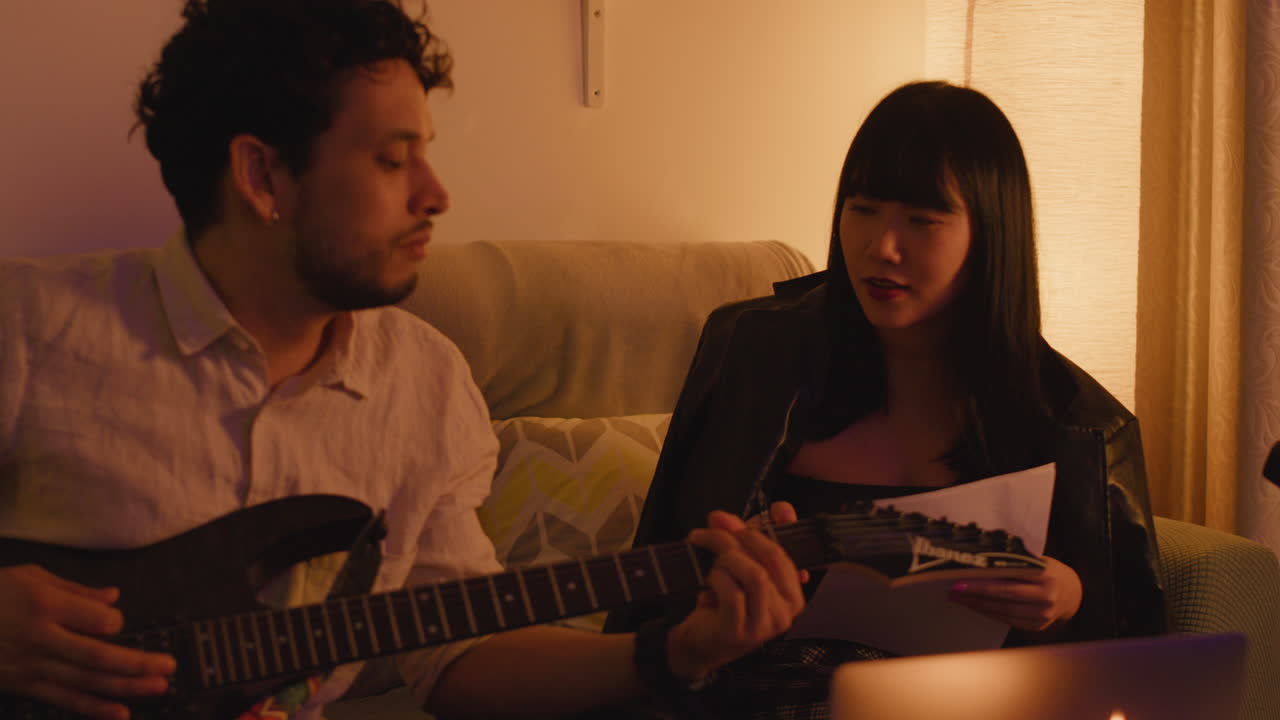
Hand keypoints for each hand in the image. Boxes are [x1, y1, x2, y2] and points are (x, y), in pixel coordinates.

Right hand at [0, 564, 176, 719]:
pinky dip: (93, 707)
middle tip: (169, 667)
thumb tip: (113, 597)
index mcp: (45, 605)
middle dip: (139, 663)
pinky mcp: (23, 685)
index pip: (98, 620)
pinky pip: (63, 698)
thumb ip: (76, 590)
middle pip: (99, 656)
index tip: (116, 621)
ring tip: (158, 687)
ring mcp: (31, 666)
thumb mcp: (30, 578)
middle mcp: (42, 638)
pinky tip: (120, 712)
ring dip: (126, 687)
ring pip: (87, 681)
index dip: (115, 622)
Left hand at [664, 510, 806, 681]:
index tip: (759, 511)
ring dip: (726, 559)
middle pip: (770, 558)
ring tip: (710, 562)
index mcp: (793, 595)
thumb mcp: (738, 566)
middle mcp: (786, 612)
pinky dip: (716, 580)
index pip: (786, 553)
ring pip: (754, 574)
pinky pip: (732, 592)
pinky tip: (708, 584)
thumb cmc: (723, 602)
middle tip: (709, 531)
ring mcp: (765, 625)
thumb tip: (734, 514)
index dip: (773, 526)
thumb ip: (741, 537)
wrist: (698, 643)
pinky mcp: (740, 632)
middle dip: (737, 536)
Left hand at [946, 555, 1082, 631]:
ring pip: (1003, 611)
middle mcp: (1045, 598)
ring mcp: (1042, 615)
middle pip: (1003, 597)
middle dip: (974, 594)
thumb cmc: (1048, 571)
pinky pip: (1007, 620)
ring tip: (958, 598)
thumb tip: (978, 562)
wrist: (1073, 593)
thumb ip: (1015, 563)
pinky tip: (974, 606)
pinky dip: (989, 613)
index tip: (960, 579)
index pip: (1008, 579)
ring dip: (977, 605)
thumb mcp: (1037, 561)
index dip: (982, 581)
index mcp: (1045, 576)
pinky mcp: (1036, 626)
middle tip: (953, 589)